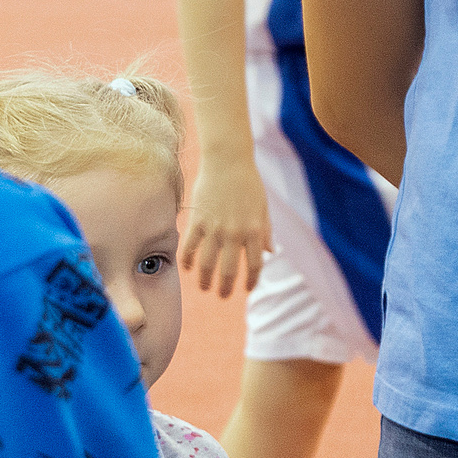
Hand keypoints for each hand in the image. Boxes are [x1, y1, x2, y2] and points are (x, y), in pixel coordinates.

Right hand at [180, 156, 270, 297]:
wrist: (228, 161)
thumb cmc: (249, 183)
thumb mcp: (263, 208)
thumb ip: (265, 231)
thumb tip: (270, 253)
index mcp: (254, 230)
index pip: (254, 265)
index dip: (250, 280)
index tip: (246, 289)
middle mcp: (234, 233)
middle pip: (228, 270)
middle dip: (225, 287)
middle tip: (222, 296)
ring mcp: (214, 227)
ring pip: (207, 263)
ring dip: (205, 279)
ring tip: (204, 287)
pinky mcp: (197, 220)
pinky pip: (190, 246)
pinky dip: (188, 260)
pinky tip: (188, 267)